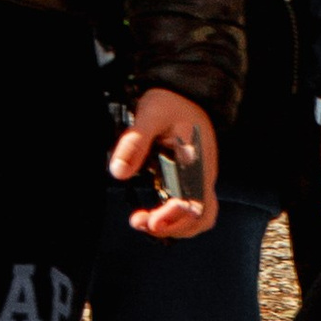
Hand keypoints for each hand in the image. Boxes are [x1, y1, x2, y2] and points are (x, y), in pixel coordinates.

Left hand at [113, 89, 218, 240]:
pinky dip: (173, 218)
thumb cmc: (170, 101)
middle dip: (172, 228)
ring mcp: (199, 178)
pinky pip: (189, 208)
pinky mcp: (191, 179)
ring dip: (173, 227)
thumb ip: (135, 142)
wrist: (186, 92)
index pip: (196, 205)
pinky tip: (151, 215)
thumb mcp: (150, 113)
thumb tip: (118, 173)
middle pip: (201, 218)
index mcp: (198, 163)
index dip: (175, 219)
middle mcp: (203, 175)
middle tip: (140, 223)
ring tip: (142, 222)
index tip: (150, 220)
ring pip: (198, 217)